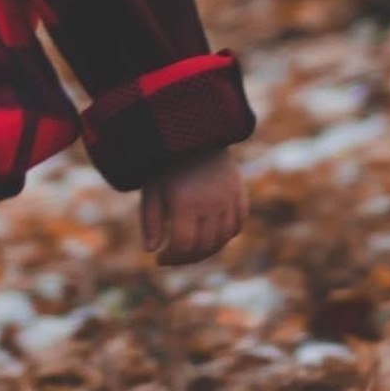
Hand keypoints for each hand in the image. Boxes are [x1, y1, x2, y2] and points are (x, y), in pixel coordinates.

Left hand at [140, 148, 245, 265]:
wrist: (193, 131)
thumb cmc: (166, 162)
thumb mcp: (151, 188)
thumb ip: (150, 220)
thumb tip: (151, 251)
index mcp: (185, 202)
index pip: (184, 244)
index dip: (172, 258)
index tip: (160, 259)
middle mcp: (210, 203)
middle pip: (204, 246)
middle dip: (186, 258)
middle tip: (173, 258)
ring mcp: (228, 198)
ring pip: (223, 239)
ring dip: (207, 250)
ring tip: (190, 250)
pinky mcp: (239, 192)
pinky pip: (237, 224)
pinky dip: (226, 236)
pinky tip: (211, 237)